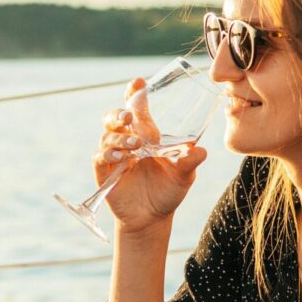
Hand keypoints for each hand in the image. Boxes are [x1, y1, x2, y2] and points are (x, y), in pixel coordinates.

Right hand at [93, 78, 206, 233]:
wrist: (152, 219)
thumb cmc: (168, 192)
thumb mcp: (183, 175)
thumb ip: (189, 161)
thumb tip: (201, 150)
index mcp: (146, 135)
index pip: (136, 108)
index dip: (134, 93)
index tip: (138, 82)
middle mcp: (127, 142)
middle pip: (114, 117)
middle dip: (118, 113)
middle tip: (129, 117)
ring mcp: (114, 157)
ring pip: (107, 136)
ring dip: (119, 138)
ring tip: (135, 146)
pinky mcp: (105, 173)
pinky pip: (100, 157)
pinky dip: (108, 154)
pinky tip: (122, 158)